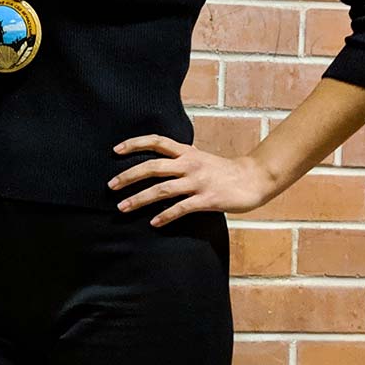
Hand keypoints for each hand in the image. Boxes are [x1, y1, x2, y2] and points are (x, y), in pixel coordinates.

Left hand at [110, 135, 279, 226]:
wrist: (253, 179)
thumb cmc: (223, 170)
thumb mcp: (200, 157)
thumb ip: (180, 158)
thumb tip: (157, 162)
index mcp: (187, 152)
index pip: (157, 141)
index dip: (135, 143)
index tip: (115, 151)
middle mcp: (190, 164)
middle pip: (153, 167)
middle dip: (128, 176)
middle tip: (110, 186)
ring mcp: (198, 182)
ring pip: (162, 189)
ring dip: (139, 199)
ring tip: (122, 208)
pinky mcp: (207, 199)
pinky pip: (181, 208)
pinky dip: (165, 216)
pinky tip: (153, 223)